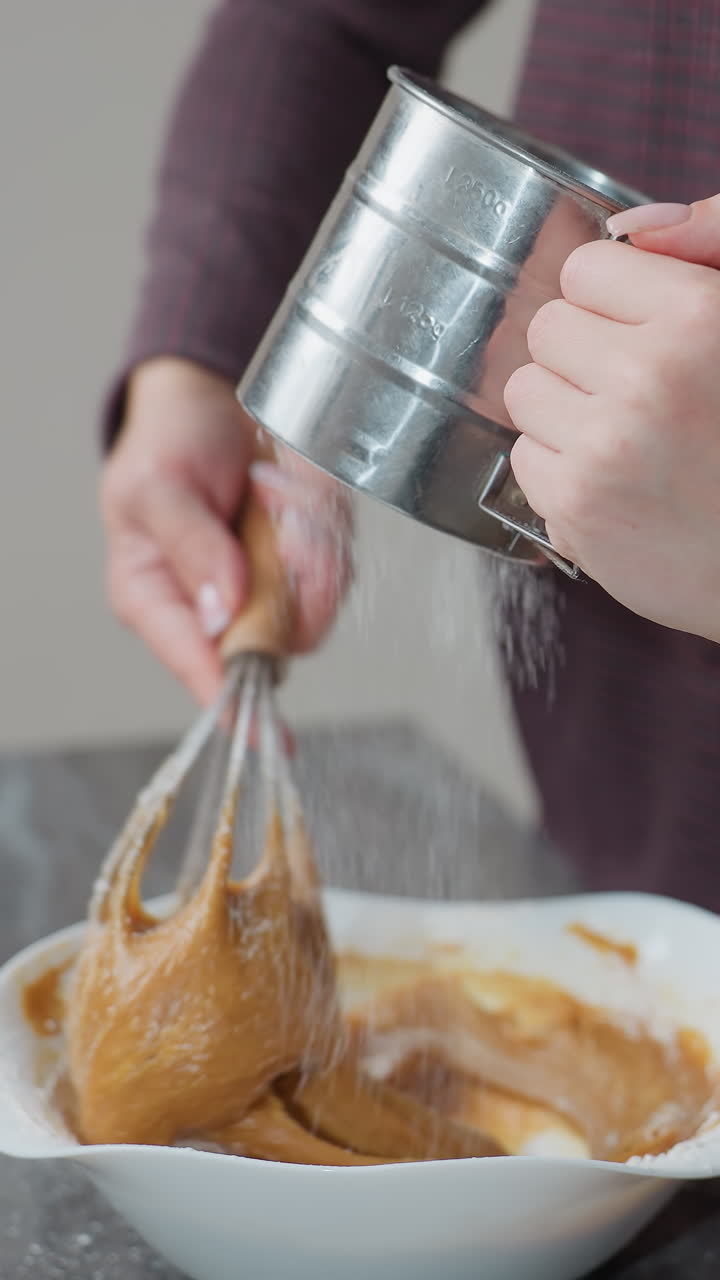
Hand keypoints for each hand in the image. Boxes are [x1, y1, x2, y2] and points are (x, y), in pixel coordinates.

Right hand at [101, 357, 351, 702]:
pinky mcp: (298, 567)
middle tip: (285, 525)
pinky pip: (333, 570)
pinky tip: (293, 491)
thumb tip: (220, 612)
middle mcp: (213, 608)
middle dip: (293, 584)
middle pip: (276, 639)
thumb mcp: (159, 486)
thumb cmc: (167, 445)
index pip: (196, 666)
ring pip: (313, 606)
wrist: (209, 400)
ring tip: (277, 492)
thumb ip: (190, 545)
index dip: (232, 701)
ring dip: (311, 547)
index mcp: (156, 599)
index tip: (266, 735)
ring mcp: (262, 590)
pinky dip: (325, 529)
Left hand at [504, 195, 719, 640]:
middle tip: (638, 391)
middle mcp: (647, 377)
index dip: (611, 299)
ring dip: (565, 409)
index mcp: (699, 317)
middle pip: (546, 327)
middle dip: (584, 353)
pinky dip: (560, 468)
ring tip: (627, 436)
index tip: (641, 329)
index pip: (586, 268)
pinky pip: (524, 456)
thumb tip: (633, 226)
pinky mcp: (576, 507)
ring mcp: (605, 446)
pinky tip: (616, 480)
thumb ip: (713, 246)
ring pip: (525, 389)